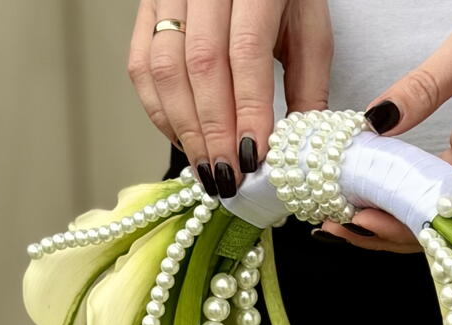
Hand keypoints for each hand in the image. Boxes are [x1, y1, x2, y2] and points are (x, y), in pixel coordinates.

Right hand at [128, 0, 331, 197]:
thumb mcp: (310, 31)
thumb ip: (307, 88)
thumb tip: (297, 153)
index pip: (245, 52)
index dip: (247, 111)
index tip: (252, 159)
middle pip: (200, 65)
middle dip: (214, 132)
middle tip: (227, 179)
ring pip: (164, 68)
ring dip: (185, 129)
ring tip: (207, 171)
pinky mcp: (147, 7)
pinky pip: (141, 65)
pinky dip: (160, 111)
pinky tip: (184, 140)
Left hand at [318, 0, 451, 253]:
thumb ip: (424, 86)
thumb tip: (376, 122)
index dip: (408, 223)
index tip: (363, 219)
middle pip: (443, 222)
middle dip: (389, 229)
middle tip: (337, 224)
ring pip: (437, 207)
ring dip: (392, 213)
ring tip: (343, 212)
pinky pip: (436, 182)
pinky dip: (404, 186)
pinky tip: (371, 186)